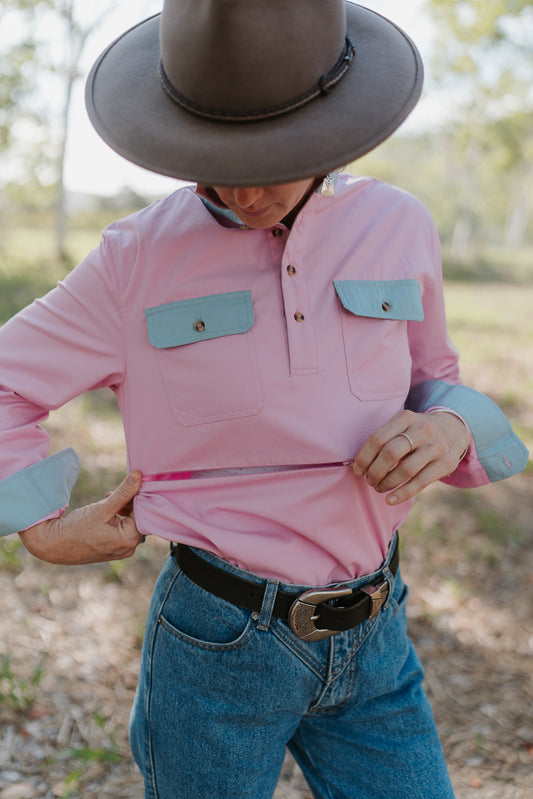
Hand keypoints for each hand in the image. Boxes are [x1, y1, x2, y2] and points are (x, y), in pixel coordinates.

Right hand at [19, 471, 144, 564]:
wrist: (53, 544)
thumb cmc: (77, 528)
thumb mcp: (103, 507)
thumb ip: (123, 493)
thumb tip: (139, 476)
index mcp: (129, 540)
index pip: (142, 513)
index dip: (136, 497)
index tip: (128, 485)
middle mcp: (128, 548)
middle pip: (137, 519)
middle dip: (128, 503)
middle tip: (112, 493)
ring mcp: (120, 550)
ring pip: (129, 523)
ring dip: (121, 509)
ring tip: (106, 500)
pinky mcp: (112, 549)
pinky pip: (121, 530)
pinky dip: (116, 518)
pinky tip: (104, 511)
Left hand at [352, 410, 470, 505]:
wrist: (454, 429)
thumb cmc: (418, 432)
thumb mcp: (404, 425)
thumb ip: (385, 438)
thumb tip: (360, 465)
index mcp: (406, 417)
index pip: (377, 439)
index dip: (364, 458)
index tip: (357, 470)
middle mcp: (423, 429)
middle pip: (390, 453)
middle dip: (375, 471)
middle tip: (369, 480)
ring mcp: (436, 446)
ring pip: (405, 470)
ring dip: (387, 483)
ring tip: (379, 487)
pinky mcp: (446, 463)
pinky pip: (420, 482)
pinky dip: (402, 494)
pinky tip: (390, 500)